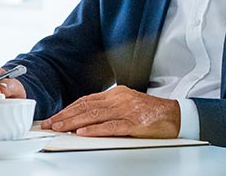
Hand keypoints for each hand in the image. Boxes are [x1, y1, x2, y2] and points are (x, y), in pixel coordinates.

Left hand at [41, 85, 179, 137]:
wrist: (176, 116)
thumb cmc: (150, 113)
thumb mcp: (126, 105)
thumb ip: (107, 108)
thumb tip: (84, 118)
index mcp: (115, 94)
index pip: (85, 101)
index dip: (67, 109)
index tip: (54, 117)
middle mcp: (118, 99)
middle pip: (85, 107)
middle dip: (65, 116)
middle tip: (50, 124)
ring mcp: (126, 110)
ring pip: (93, 115)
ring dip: (73, 122)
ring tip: (59, 128)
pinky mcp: (134, 123)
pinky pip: (110, 126)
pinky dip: (94, 130)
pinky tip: (82, 133)